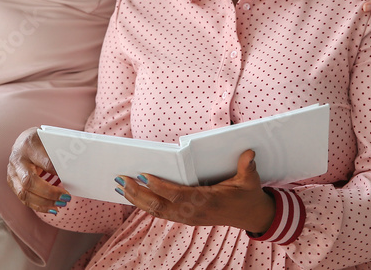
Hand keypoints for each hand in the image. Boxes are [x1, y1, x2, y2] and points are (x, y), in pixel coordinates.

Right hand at [7, 127, 71, 213]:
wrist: (23, 142)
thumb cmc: (41, 141)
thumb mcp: (51, 140)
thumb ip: (61, 152)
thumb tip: (76, 169)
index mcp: (28, 144)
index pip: (46, 162)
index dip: (59, 174)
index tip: (72, 181)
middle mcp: (17, 159)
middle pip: (29, 181)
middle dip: (49, 193)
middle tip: (66, 197)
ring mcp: (11, 172)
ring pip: (24, 193)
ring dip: (44, 203)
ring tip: (61, 204)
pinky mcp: (11, 182)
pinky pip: (23, 199)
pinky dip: (38, 206)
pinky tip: (52, 208)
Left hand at [115, 149, 274, 233]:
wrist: (250, 216)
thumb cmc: (247, 195)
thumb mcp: (250, 181)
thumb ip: (248, 167)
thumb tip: (249, 153)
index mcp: (208, 201)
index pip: (179, 195)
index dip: (160, 187)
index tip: (144, 175)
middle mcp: (194, 213)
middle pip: (160, 206)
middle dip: (139, 193)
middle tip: (121, 179)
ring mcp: (188, 217)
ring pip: (157, 211)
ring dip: (137, 199)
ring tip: (120, 186)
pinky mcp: (185, 218)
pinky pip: (161, 213)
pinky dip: (144, 204)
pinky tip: (132, 195)